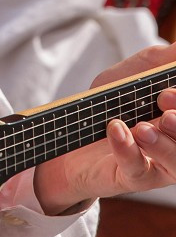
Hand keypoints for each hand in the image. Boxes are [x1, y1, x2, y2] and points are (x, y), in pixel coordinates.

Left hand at [34, 44, 175, 213]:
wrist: (69, 131)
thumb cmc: (113, 101)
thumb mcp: (139, 71)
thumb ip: (166, 59)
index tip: (168, 90)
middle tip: (162, 101)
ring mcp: (160, 164)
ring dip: (164, 144)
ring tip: (143, 126)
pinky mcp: (134, 177)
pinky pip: (137, 168)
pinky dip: (127, 148)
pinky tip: (116, 130)